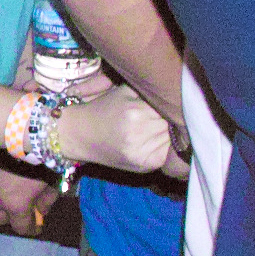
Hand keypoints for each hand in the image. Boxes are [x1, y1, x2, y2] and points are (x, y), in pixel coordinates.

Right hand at [0, 161, 53, 235]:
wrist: (27, 135)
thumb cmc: (44, 162)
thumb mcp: (52, 184)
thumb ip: (46, 201)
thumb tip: (41, 211)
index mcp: (15, 205)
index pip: (20, 227)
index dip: (31, 229)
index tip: (38, 226)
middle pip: (0, 219)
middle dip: (12, 219)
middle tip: (24, 212)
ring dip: (4, 205)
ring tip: (16, 196)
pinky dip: (0, 191)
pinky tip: (10, 183)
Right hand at [53, 82, 174, 173]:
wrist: (79, 136)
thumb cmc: (103, 109)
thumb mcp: (122, 91)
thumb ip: (148, 90)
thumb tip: (174, 93)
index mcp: (135, 112)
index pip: (169, 106)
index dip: (168, 103)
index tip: (166, 102)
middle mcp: (139, 133)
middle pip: (172, 122)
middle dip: (169, 117)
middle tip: (159, 114)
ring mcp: (142, 152)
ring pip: (172, 137)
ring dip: (168, 132)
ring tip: (153, 126)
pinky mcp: (146, 165)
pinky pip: (167, 153)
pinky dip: (164, 146)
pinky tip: (151, 140)